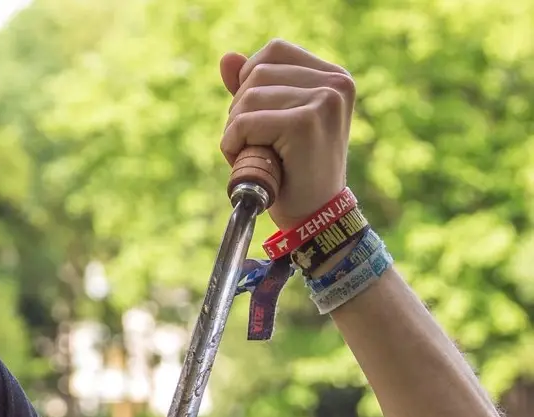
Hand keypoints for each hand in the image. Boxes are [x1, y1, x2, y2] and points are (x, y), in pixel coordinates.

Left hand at [219, 41, 354, 232]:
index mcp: (334, 76)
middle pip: (257, 73)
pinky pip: (246, 123)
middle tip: (252, 145)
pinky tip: (246, 162)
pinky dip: (233, 144)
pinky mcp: (305, 123)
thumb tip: (226, 58)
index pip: (274, 52)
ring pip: (248, 97)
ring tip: (253, 156)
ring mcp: (323, 100)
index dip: (249, 82)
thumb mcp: (274, 124)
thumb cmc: (294, 176)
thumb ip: (254, 89)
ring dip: (235, 131)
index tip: (255, 119)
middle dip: (239, 111)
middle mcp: (335, 82)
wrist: (315, 220)